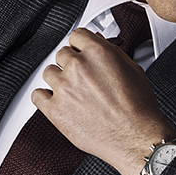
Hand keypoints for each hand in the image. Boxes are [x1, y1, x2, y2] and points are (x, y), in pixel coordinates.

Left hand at [33, 28, 175, 174]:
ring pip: (48, 73)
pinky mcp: (55, 110)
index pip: (76, 36)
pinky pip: (37, 96)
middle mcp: (78, 67)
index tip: (80, 52)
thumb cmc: (138, 108)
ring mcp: (64, 88)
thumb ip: (111, 52)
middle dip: (71, 64)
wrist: (135, 138)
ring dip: (58, 80)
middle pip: (62, 54)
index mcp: (97, 52)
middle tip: (82, 78)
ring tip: (72, 92)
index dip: (80, 46)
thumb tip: (98, 43)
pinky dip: (44, 98)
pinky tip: (56, 101)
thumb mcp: (132, 69)